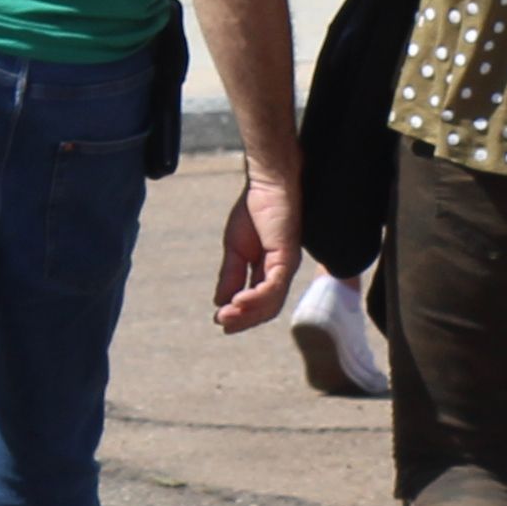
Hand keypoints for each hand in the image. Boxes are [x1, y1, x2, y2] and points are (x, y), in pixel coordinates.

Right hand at [210, 166, 301, 333]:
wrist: (268, 182)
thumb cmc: (255, 209)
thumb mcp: (236, 248)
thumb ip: (231, 275)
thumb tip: (219, 302)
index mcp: (270, 270)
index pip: (259, 303)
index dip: (240, 315)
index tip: (219, 320)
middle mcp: (282, 272)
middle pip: (267, 308)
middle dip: (243, 319)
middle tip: (221, 323)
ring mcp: (287, 265)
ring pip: (271, 301)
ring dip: (248, 313)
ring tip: (226, 316)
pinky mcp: (287, 256)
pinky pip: (273, 285)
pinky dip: (256, 297)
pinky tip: (238, 301)